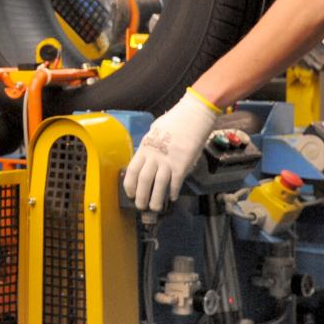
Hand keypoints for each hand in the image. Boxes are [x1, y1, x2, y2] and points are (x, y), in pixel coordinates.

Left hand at [123, 91, 219, 211]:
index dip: (129, 185)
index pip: (132, 170)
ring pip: (158, 186)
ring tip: (155, 208)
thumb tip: (147, 157)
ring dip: (156, 200)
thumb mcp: (155, 131)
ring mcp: (168, 160)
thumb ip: (150, 145)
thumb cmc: (175, 120)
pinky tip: (172, 197)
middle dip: (140, 197)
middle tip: (141, 206)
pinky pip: (175, 182)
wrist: (194, 114)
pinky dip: (173, 192)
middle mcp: (154, 155)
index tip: (130, 194)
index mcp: (145, 147)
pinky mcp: (183, 164)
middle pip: (143, 181)